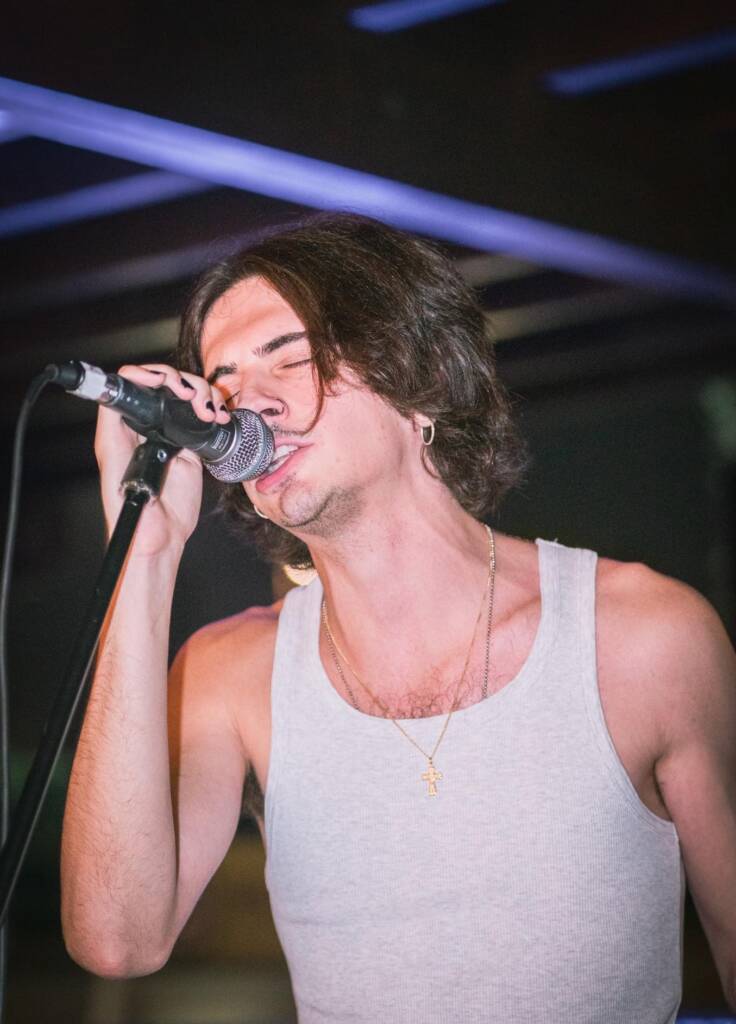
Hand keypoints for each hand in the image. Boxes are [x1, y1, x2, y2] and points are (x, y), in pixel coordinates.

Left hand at [94, 364, 230, 557]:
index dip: (147, 373)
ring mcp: (168, 434)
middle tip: (193, 398)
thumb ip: (118, 438)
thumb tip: (122, 404)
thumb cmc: (135, 516)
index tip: (166, 381)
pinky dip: (214, 411)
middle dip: (181, 382)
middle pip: (161, 382)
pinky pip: (201, 416)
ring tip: (211, 412)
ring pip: (185, 395)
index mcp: (121, 429)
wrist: (162, 539)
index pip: (129, 384)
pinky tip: (220, 418)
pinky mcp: (189, 446)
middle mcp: (144, 427)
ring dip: (202, 395)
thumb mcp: (120, 474)